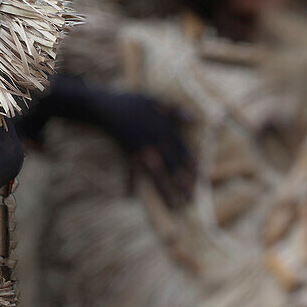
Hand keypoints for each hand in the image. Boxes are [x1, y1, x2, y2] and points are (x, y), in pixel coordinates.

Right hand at [100, 93, 195, 207]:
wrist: (106, 107)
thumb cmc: (131, 102)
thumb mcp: (155, 101)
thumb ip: (175, 111)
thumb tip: (194, 118)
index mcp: (164, 131)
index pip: (183, 152)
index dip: (192, 166)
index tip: (200, 179)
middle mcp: (154, 144)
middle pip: (172, 167)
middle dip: (182, 184)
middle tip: (191, 199)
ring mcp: (140, 151)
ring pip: (155, 175)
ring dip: (164, 191)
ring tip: (172, 204)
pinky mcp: (126, 154)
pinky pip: (130, 171)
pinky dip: (129, 183)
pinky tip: (129, 195)